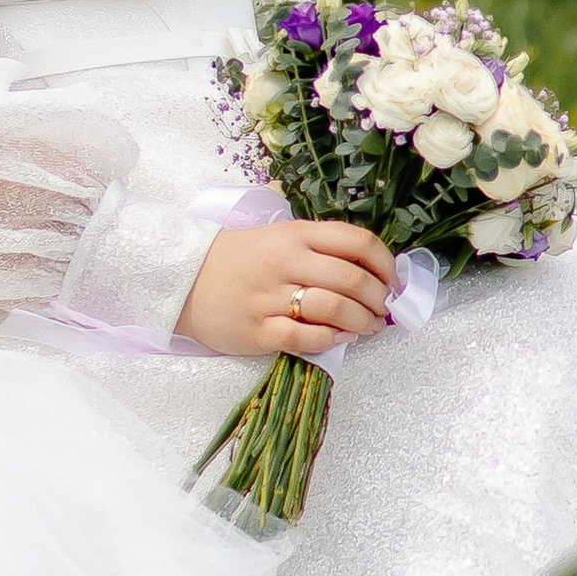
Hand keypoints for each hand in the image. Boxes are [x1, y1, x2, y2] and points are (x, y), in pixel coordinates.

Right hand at [181, 218, 395, 361]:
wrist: (183, 280)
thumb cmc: (238, 258)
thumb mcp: (278, 237)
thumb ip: (319, 249)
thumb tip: (371, 271)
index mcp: (294, 234)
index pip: (356, 242)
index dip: (385, 263)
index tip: (393, 280)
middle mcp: (284, 262)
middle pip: (352, 279)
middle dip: (379, 299)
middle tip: (385, 309)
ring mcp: (269, 298)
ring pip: (334, 309)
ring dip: (363, 322)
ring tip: (369, 326)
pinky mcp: (257, 331)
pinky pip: (306, 338)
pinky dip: (331, 340)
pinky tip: (339, 338)